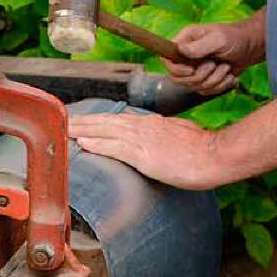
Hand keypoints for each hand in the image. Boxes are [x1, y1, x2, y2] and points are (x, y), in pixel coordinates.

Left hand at [67, 111, 220, 188]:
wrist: (216, 155)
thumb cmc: (202, 149)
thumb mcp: (178, 134)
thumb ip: (161, 134)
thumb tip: (151, 137)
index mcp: (150, 123)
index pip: (117, 120)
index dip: (96, 120)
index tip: (80, 121)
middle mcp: (143, 127)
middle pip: (105, 122)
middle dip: (82, 122)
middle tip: (60, 120)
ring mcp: (143, 140)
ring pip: (106, 131)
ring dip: (83, 130)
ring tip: (64, 129)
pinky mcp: (146, 156)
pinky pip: (117, 148)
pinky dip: (99, 144)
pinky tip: (85, 144)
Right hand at [163, 19, 261, 95]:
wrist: (250, 48)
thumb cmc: (235, 37)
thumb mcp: (218, 38)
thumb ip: (199, 46)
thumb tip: (180, 50)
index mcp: (185, 41)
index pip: (167, 60)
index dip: (177, 69)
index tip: (192, 69)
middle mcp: (186, 56)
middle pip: (179, 79)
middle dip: (201, 76)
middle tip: (215, 64)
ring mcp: (195, 69)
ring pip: (195, 87)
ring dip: (215, 80)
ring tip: (226, 67)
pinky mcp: (205, 79)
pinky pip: (206, 91)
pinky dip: (220, 86)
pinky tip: (229, 76)